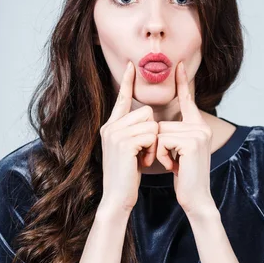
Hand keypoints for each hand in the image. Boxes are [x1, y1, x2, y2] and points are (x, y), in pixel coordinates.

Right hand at [100, 61, 158, 212]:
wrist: (117, 197)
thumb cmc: (127, 176)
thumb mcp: (130, 150)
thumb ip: (134, 132)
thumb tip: (149, 118)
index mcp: (110, 126)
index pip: (122, 99)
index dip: (127, 82)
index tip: (132, 65)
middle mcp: (110, 127)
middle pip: (146, 112)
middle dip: (153, 133)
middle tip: (144, 153)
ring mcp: (115, 134)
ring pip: (151, 123)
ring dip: (154, 143)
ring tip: (143, 158)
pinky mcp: (124, 143)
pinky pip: (151, 135)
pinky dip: (152, 150)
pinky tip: (143, 162)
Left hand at [156, 61, 215, 214]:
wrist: (196, 198)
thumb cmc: (184, 176)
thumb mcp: (178, 151)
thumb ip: (173, 134)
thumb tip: (157, 124)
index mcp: (198, 127)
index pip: (188, 100)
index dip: (182, 82)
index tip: (178, 64)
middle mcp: (201, 127)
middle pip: (163, 122)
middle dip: (159, 145)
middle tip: (172, 161)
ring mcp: (198, 133)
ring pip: (161, 132)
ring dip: (159, 151)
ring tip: (174, 164)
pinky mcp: (192, 142)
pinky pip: (162, 140)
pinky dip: (162, 156)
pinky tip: (174, 167)